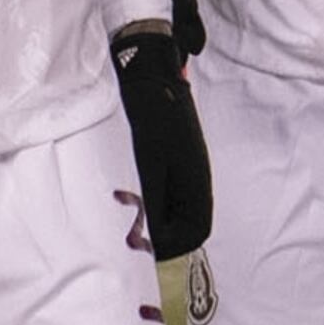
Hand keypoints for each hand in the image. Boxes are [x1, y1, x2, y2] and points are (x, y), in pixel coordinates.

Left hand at [114, 26, 212, 261]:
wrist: (152, 79)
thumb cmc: (152, 120)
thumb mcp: (148, 166)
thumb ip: (151, 203)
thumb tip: (147, 237)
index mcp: (197, 184)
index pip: (195, 232)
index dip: (171, 245)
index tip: (142, 246)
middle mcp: (197, 180)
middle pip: (185, 224)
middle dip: (159, 232)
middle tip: (129, 231)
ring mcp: (187, 170)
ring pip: (173, 209)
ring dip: (152, 215)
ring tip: (125, 208)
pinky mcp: (175, 161)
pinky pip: (166, 192)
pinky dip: (149, 198)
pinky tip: (129, 191)